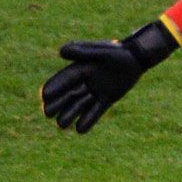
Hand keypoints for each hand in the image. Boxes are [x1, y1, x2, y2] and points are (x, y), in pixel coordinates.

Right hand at [41, 20, 179, 132]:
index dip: (55, 87)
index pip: (65, 80)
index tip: (45, 96)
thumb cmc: (119, 52)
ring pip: (80, 105)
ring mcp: (96, 90)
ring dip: (70, 114)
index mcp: (81, 68)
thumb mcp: (102, 51)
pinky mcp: (107, 98)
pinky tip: (80, 130)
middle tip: (47, 113)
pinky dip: (89, 119)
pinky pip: (96, 110)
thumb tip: (60, 51)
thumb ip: (83, 52)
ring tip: (61, 125)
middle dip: (57, 104)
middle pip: (68, 95)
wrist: (136, 58)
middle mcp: (85, 81)